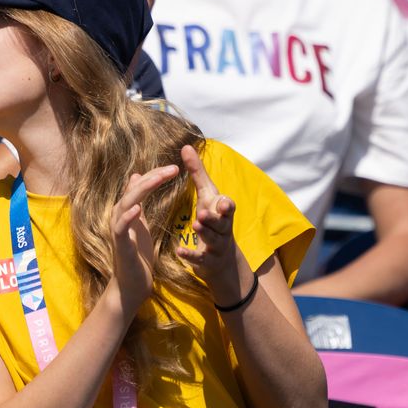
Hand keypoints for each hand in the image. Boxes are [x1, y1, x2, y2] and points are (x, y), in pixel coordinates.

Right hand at [109, 165, 179, 308]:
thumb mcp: (140, 223)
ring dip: (142, 190)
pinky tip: (138, 208)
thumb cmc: (137, 255)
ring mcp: (118, 230)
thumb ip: (138, 202)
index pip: (139, 186)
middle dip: (153, 177)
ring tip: (159, 179)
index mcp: (127, 211)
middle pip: (134, 190)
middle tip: (174, 169)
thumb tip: (136, 176)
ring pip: (126, 203)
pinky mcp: (119, 244)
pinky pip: (120, 227)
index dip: (155, 175)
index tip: (175, 168)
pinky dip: (127, 217)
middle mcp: (119, 216)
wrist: (131, 284)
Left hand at [175, 145, 240, 290]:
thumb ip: (197, 173)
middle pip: (222, 223)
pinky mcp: (207, 261)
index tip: (222, 201)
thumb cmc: (213, 219)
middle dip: (215, 218)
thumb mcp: (207, 196)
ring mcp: (217, 246)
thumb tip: (186, 146)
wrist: (222, 259)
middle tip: (204, 213)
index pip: (228, 206)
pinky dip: (191, 255)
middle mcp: (223, 228)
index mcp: (222, 211)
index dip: (226, 205)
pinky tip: (179, 251)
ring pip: (214, 239)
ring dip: (205, 233)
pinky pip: (200, 258)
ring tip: (196, 225)